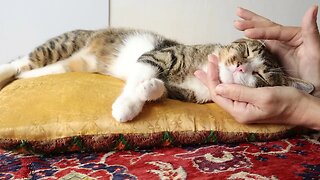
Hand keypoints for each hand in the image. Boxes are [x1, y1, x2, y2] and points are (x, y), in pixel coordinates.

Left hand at [195, 55, 315, 127]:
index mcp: (240, 112)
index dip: (211, 78)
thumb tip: (217, 88)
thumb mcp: (262, 96)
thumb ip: (239, 92)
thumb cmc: (287, 102)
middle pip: (218, 94)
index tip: (210, 61)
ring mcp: (244, 108)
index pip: (217, 94)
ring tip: (208, 68)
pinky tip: (224, 76)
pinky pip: (233, 92)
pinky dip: (226, 81)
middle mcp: (239, 111)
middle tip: (202, 65)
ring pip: (224, 92)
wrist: (304, 109)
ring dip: (216, 79)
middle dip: (209, 78)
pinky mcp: (250, 103)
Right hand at [234, 5, 319, 95]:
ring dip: (248, 28)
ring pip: (260, 35)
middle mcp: (285, 41)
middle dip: (250, 21)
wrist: (315, 91)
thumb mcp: (316, 51)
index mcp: (294, 36)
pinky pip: (258, 49)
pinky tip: (241, 41)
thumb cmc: (318, 74)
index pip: (274, 31)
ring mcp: (277, 50)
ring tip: (237, 22)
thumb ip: (311, 30)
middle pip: (265, 26)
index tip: (247, 33)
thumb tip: (312, 9)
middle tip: (238, 16)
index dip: (260, 31)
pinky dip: (249, 44)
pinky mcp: (272, 59)